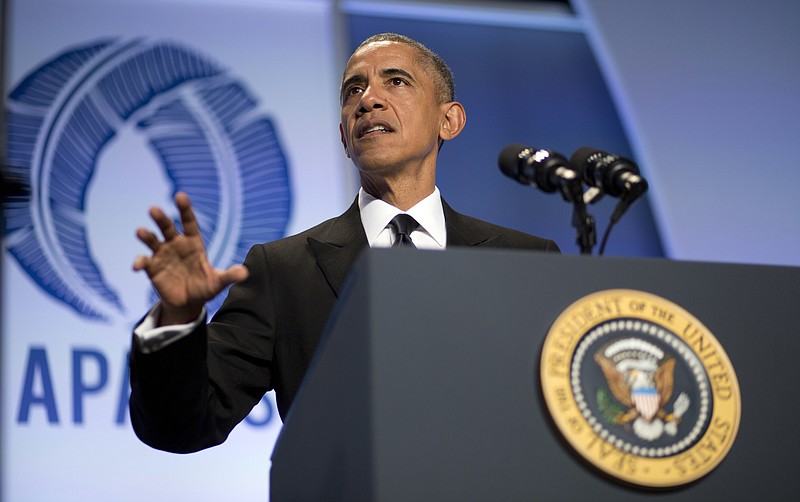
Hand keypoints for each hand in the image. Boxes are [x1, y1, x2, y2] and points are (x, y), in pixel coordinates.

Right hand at [133, 192, 248, 325]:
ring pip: (152, 240)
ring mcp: (162, 255)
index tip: (180, 196)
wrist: (188, 303)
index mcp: (192, 243)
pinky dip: (140, 262)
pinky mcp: (152, 268)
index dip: (184, 209)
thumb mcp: (218, 282)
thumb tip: (245, 273)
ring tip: (140, 231)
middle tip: (153, 209)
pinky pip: (144, 261)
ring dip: (146, 235)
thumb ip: (229, 276)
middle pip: (167, 227)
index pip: (189, 222)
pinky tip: (137, 266)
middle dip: (161, 218)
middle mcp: (176, 244)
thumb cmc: (204, 287)